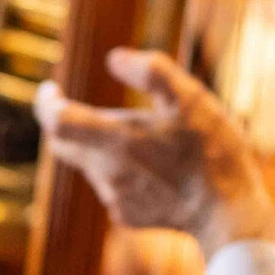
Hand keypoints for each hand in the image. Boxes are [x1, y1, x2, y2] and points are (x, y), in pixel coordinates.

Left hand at [33, 48, 274, 259]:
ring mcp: (116, 198)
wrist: (228, 214)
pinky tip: (157, 169)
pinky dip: (123, 171)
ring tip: (145, 137)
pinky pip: (113, 187)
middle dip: (67, 122)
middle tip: (81, 106)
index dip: (46, 102)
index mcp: (118, 140)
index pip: (57, 121)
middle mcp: (108, 172)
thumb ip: (153, 72)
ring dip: (102, 147)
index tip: (49, 89)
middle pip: (64, 145)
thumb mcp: (192, 99)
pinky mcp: (128, 217)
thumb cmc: (213, 151)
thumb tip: (115, 57)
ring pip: (91, 165)